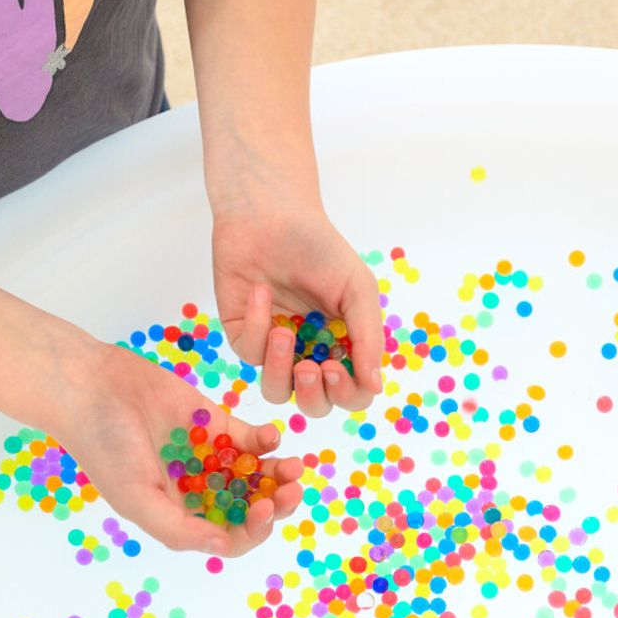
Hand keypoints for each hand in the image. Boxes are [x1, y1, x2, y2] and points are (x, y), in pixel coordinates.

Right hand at [53, 341, 303, 554]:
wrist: (90, 388)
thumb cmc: (104, 449)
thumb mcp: (136, 499)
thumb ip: (179, 529)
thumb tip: (223, 549)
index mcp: (183, 516)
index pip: (231, 536)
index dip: (252, 530)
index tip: (262, 509)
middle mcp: (200, 491)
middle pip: (250, 507)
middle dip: (275, 504)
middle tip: (290, 490)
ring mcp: (210, 457)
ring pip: (256, 475)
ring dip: (277, 475)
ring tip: (292, 467)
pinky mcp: (215, 423)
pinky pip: (250, 440)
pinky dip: (265, 442)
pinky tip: (270, 438)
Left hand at [213, 196, 382, 416]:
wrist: (270, 212)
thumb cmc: (320, 247)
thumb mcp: (358, 289)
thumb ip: (368, 338)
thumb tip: (375, 386)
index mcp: (343, 348)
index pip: (350, 393)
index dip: (346, 393)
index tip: (337, 367)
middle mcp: (310, 354)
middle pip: (314, 404)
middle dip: (313, 394)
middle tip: (310, 366)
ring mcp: (275, 349)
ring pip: (277, 392)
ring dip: (280, 370)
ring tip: (285, 333)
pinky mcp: (242, 335)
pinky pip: (249, 353)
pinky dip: (256, 325)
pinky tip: (262, 293)